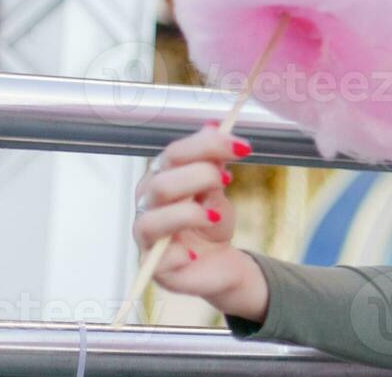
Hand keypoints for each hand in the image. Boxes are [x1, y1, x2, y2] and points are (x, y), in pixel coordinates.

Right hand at [132, 124, 266, 318]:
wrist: (218, 261)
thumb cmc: (212, 220)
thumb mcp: (217, 186)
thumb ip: (212, 159)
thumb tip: (214, 124)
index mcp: (160, 177)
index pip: (174, 153)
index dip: (208, 146)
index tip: (244, 147)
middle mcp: (147, 205)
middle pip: (162, 184)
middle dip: (201, 178)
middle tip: (228, 181)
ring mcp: (147, 237)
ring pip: (153, 220)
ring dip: (191, 213)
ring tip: (215, 216)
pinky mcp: (155, 266)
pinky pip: (160, 258)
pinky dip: (183, 253)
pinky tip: (196, 252)